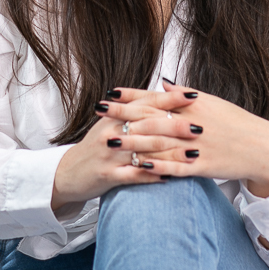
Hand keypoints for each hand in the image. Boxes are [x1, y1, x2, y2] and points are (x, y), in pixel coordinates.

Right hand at [50, 89, 200, 210]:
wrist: (69, 172)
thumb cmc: (96, 147)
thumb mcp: (110, 123)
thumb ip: (133, 109)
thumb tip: (162, 92)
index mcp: (114, 116)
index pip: (146, 103)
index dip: (170, 99)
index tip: (193, 95)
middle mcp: (112, 132)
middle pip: (148, 126)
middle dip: (175, 127)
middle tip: (199, 128)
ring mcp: (109, 154)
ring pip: (144, 152)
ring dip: (170, 154)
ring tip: (193, 155)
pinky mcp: (107, 175)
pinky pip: (133, 175)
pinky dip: (152, 176)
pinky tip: (170, 177)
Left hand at [107, 80, 268, 197]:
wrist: (262, 147)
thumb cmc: (235, 124)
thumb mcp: (212, 103)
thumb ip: (185, 95)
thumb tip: (164, 83)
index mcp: (194, 104)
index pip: (156, 98)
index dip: (131, 96)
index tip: (109, 93)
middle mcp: (193, 121)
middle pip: (151, 117)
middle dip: (122, 114)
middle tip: (98, 110)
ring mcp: (197, 144)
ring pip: (159, 143)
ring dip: (132, 141)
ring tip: (108, 140)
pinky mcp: (203, 166)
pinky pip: (177, 166)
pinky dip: (158, 166)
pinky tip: (139, 165)